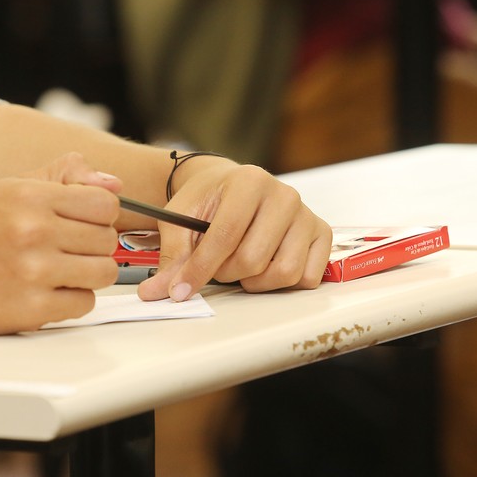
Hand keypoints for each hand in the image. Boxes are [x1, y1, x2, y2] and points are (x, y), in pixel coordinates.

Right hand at [0, 153, 121, 333]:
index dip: (101, 215)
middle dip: (94, 246)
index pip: (105, 204)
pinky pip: (86, 303)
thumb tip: (115, 184)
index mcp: (30, 196)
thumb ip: (66, 177)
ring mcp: (34, 272)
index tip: (84, 222)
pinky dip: (74, 300)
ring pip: (105, 272)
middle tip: (68, 249)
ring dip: (90, 274)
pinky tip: (51, 291)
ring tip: (66, 271)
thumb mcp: (14, 188)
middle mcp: (33, 231)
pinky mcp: (34, 308)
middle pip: (107, 240)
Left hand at [137, 162, 331, 300]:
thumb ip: (172, 258)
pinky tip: (265, 266)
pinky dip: (282, 282)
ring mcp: (306, 214)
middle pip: (253, 259)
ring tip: (241, 265)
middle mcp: (284, 195)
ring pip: (284, 272)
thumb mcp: (180, 220)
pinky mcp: (322, 234)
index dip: (199, 270)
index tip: (180, 291)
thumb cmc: (206, 201)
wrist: (230, 185)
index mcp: (248, 182)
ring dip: (255, 281)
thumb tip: (155, 294)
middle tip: (217, 265)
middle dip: (226, 273)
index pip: (225, 236)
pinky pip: (306, 276)